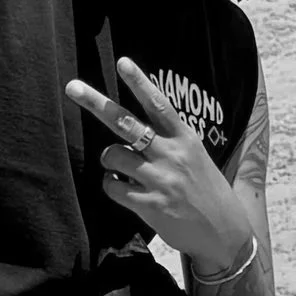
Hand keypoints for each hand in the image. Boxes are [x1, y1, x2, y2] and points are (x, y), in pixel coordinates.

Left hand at [71, 59, 256, 275]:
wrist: (224, 233)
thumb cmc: (205, 190)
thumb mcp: (195, 156)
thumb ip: (169, 139)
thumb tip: (133, 125)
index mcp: (185, 139)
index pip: (159, 105)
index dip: (139, 82)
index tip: (123, 62)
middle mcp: (171, 155)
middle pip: (126, 123)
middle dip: (97, 103)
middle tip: (72, 87)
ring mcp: (159, 180)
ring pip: (112, 155)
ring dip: (108, 158)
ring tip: (119, 166)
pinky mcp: (148, 206)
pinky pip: (112, 187)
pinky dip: (110, 184)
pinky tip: (122, 188)